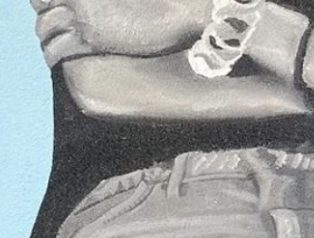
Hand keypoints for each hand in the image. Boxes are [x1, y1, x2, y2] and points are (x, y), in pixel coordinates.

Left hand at [31, 0, 208, 65]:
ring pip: (47, 31)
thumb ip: (103, 4)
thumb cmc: (158, 6)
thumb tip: (96, 16)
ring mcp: (81, 16)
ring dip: (49, 43)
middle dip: (47, 27)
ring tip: (56, 52)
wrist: (176, 14)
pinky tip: (59, 63)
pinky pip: (59, 49)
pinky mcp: (90, 37)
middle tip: (55, 39)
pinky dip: (55, 57)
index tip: (52, 16)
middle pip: (45, 14)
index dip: (44, 6)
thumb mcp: (123, 0)